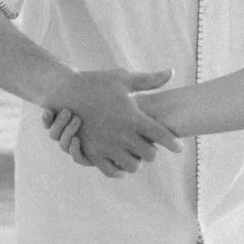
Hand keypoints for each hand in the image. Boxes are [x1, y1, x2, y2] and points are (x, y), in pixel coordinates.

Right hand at [39, 67, 175, 174]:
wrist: (65, 92)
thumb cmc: (96, 82)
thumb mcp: (123, 79)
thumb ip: (149, 80)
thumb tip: (171, 72)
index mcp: (132, 118)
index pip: (162, 135)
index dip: (173, 143)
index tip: (179, 147)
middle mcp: (122, 135)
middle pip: (150, 155)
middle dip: (152, 150)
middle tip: (151, 145)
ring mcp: (107, 146)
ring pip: (133, 166)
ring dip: (137, 161)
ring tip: (136, 154)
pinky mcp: (92, 153)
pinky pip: (111, 171)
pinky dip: (119, 170)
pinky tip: (121, 162)